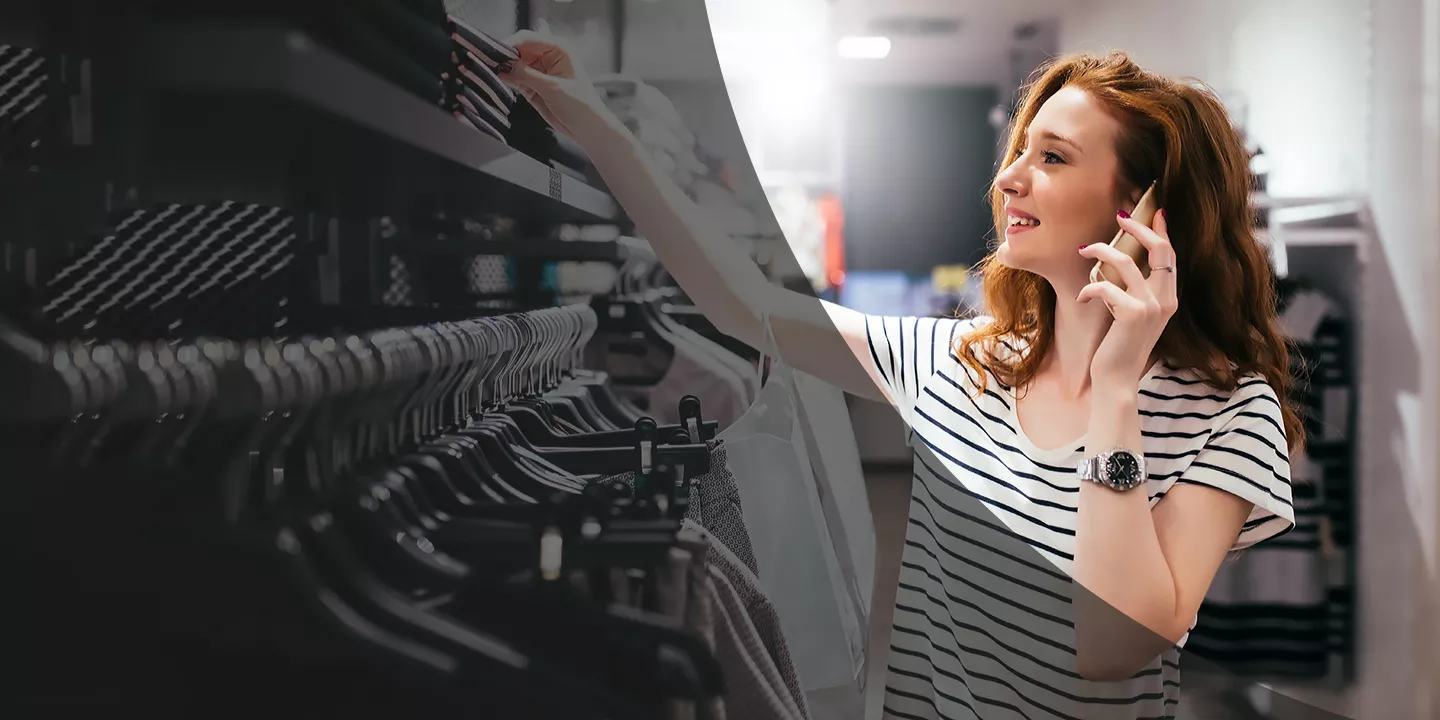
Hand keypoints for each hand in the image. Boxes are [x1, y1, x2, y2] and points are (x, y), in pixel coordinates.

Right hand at [497, 31, 609, 138]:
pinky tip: (495, 80)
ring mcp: (538, 70)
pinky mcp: (532, 84)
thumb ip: (526, 75)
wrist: (587, 128)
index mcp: (558, 48)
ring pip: (513, 63)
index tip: (493, 54)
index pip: (527, 39)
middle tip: (486, 64)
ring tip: (488, 72)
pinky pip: (514, 77)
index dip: (509, 45)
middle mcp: (547, 56)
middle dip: (503, 56)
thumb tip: (503, 64)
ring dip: (502, 68)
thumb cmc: (581, 106)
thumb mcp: (552, 88)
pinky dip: (505, 79)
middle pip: (518, 49)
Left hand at [1077, 209, 1177, 388]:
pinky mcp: (1133, 314)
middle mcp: (1166, 300)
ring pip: (1126, 262)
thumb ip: (1135, 292)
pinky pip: (1106, 287)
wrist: (1117, 380)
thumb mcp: (1132, 315)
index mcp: (1169, 299)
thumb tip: (1122, 262)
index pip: (1171, 257)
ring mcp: (1151, 307)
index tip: (1156, 212)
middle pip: (1160, 250)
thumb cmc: (1119, 348)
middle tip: (1119, 217)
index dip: (1163, 232)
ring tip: (1084, 250)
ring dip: (1101, 251)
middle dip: (1139, 228)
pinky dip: (1089, 288)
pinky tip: (1082, 297)